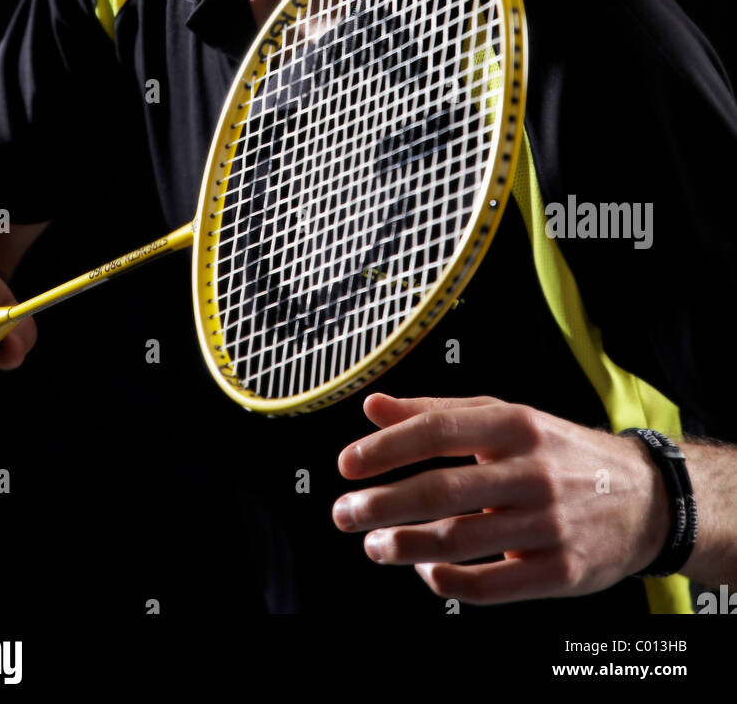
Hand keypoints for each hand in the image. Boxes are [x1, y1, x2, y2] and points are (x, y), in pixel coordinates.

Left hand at [332, 393, 669, 603]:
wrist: (646, 499)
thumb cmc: (560, 454)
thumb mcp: (506, 419)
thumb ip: (436, 412)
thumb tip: (373, 406)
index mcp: (517, 423)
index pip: (439, 430)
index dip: (387, 448)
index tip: (348, 465)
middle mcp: (534, 470)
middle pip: (443, 489)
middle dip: (384, 504)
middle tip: (344, 513)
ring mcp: (550, 523)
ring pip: (461, 539)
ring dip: (406, 546)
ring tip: (374, 546)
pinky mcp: (561, 570)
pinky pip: (492, 584)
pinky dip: (448, 581)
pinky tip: (425, 571)